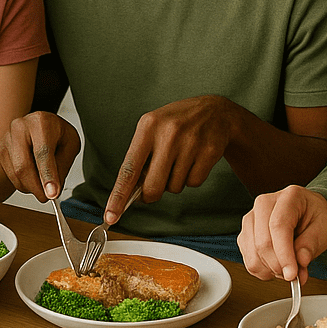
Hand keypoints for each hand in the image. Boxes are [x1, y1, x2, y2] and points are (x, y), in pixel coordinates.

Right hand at [0, 112, 79, 200]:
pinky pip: (10, 175)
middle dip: (36, 187)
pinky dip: (23, 183)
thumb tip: (52, 190)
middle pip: (24, 166)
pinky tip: (33, 176)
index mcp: (41, 122)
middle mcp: (20, 127)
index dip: (48, 176)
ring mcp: (7, 138)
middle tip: (48, 197)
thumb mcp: (70, 145)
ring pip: (16, 173)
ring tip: (43, 183)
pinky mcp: (0, 150)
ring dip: (30, 186)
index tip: (52, 193)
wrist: (41, 125)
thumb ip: (62, 167)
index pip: (43, 153)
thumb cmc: (57, 133)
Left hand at [104, 96, 237, 223]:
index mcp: (148, 126)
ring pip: (174, 187)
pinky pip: (193, 183)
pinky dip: (191, 178)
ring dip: (174, 181)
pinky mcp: (209, 152)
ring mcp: (191, 142)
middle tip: (155, 184)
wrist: (215, 111)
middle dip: (151, 193)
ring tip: (180, 159)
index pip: (128, 169)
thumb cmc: (177, 123)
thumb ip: (140, 157)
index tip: (110, 216)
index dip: (118, 196)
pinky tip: (194, 160)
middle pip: (153, 187)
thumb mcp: (153, 128)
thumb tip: (130, 192)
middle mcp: (168, 134)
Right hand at [237, 185, 326, 283]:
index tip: (292, 274)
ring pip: (253, 254)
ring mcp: (251, 219)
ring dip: (271, 269)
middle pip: (262, 242)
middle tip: (295, 275)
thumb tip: (300, 261)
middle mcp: (264, 204)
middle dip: (279, 265)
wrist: (307, 212)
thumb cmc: (315, 217)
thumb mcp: (324, 229)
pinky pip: (249, 260)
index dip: (284, 253)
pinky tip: (277, 265)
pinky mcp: (245, 234)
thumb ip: (312, 244)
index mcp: (288, 197)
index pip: (278, 226)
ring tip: (288, 267)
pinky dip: (264, 270)